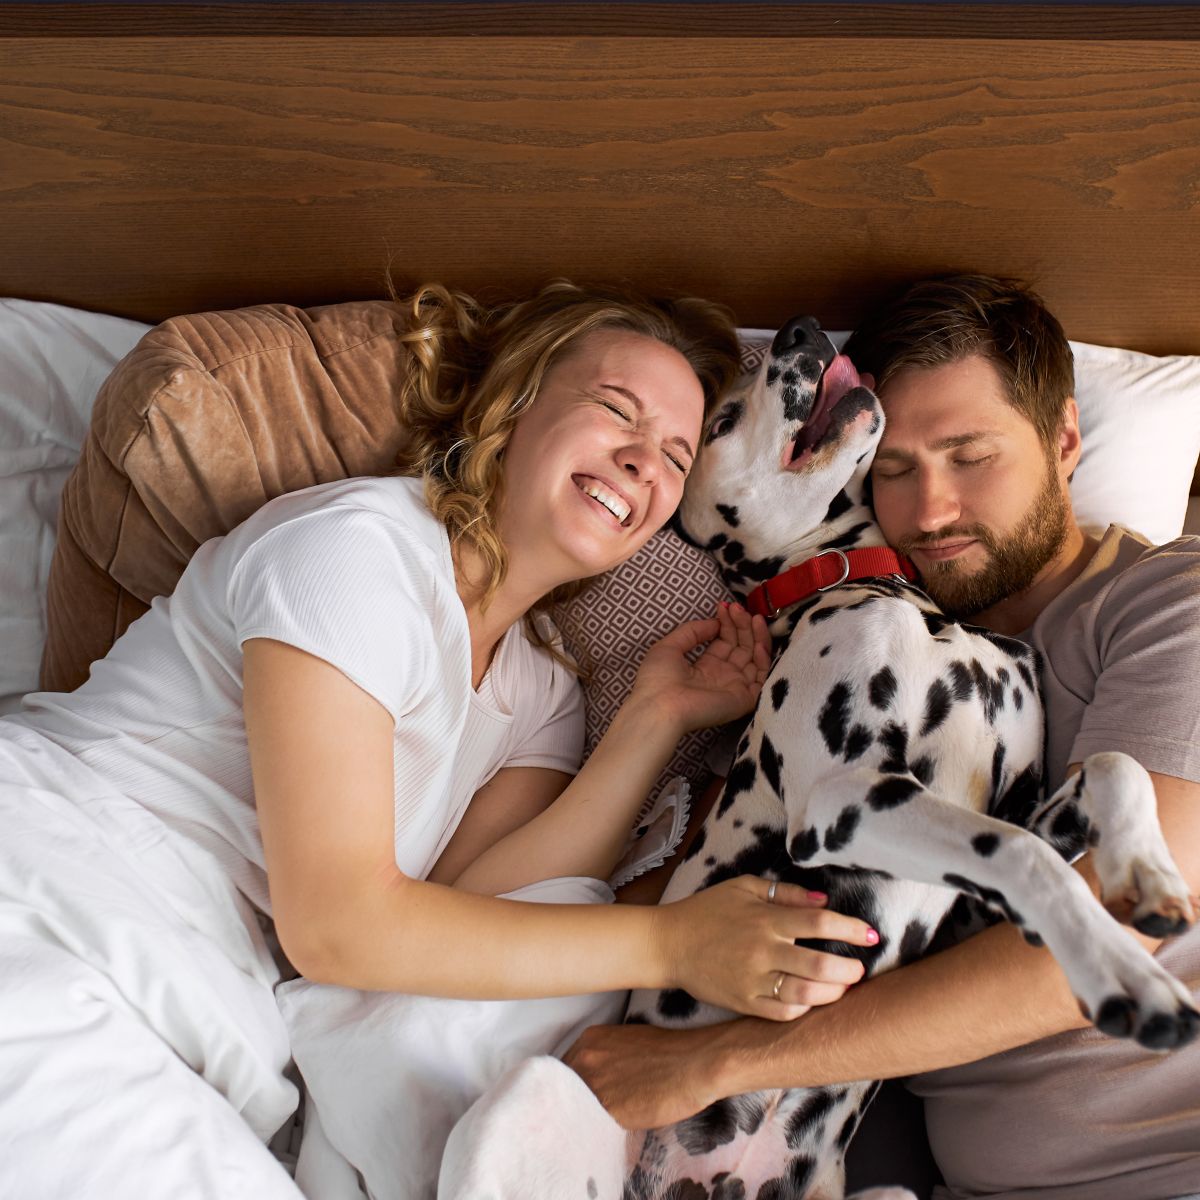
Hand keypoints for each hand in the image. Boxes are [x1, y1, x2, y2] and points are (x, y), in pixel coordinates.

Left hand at [562, 1020, 725, 1129]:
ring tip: (597, 1123)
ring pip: (575, 1108)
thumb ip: (604, 1058)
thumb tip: (595, 1079)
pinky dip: (597, 1130)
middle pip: (563, 1088)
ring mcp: (594, 1084)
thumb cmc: (670, 1051)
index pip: (563, 1069)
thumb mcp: (627, 1042)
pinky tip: (611, 1130)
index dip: (571, 1085)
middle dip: (572, 1100)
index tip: (578, 1096)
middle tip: (586, 1112)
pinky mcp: (609, 1110)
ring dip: (583, 1117)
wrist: (695, 1063)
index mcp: (589, 1039)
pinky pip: (592, 1125)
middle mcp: (585, 1059)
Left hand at [630, 602, 771, 733]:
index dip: (727, 623)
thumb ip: (693, 631)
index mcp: (705, 667)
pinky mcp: (745, 698)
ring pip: (755, 658)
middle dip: (742, 625)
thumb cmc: (658, 679)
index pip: (724, 641)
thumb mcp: (669, 646)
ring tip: (753, 616)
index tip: (725, 606)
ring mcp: (735, 687)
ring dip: (756, 636)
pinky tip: (756, 643)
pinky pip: (761, 676)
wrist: (660, 707)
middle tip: (738, 608)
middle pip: (741, 647)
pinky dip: (763, 658)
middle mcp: (723, 676)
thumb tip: (715, 623)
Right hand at [652, 876, 876, 1019]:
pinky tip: (812, 1000)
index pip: (819, 924)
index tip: (871, 934)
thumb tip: (823, 901)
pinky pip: (782, 1013)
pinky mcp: (743, 1003)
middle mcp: (762, 951)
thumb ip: (784, 893)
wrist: (669, 943)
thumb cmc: (708, 910)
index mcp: (765, 919)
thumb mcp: (743, 888)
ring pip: (805, 993)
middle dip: (849, 969)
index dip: (851, 929)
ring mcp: (753, 980)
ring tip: (844, 987)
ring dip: (833, 992)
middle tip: (861, 969)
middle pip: (819, 964)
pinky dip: (804, 1008)